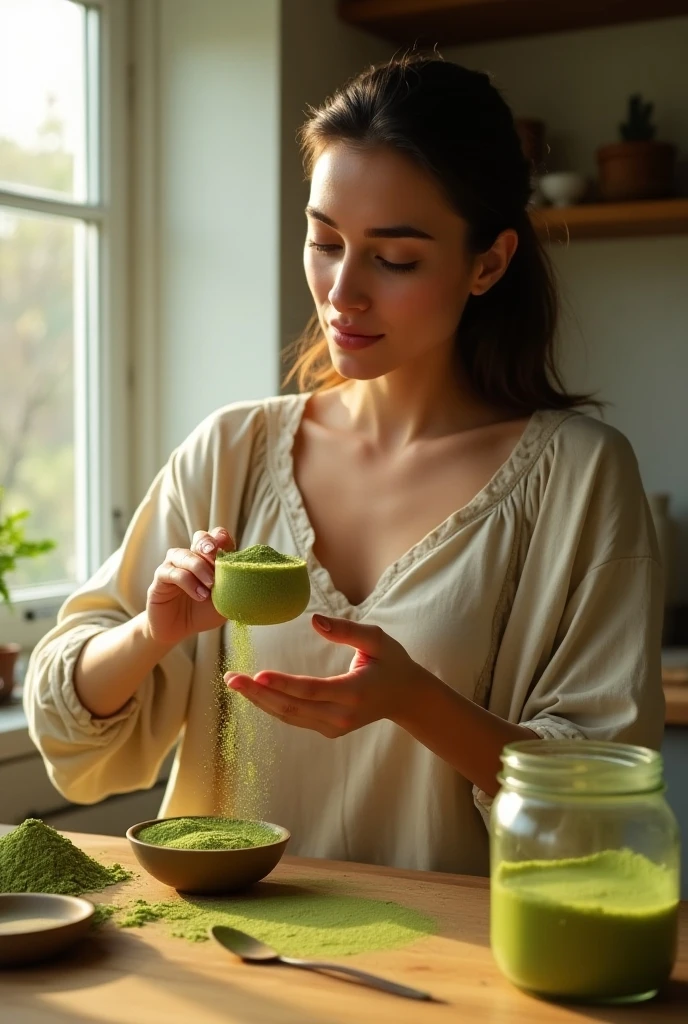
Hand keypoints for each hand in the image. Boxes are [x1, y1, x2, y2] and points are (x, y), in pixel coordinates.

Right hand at [145, 527, 234, 645]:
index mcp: (208, 559)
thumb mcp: (223, 602)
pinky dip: (188, 582)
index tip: (229, 551)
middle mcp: (191, 557)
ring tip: (210, 586)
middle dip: (208, 543)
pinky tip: (199, 595)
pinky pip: (172, 572)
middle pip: (200, 537)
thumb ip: (232, 588)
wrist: (178, 630)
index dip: (223, 539)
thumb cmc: (202, 613)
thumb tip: (249, 578)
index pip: (216, 537)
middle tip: (216, 556)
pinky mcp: (160, 578)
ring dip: (199, 567)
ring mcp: (174, 565)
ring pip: (184, 554)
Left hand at [224, 614, 425, 737]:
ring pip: (289, 716)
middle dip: (258, 693)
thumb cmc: (392, 663)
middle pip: (292, 707)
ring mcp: (334, 726)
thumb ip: (347, 630)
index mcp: (354, 691)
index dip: (282, 684)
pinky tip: (254, 693)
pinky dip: (272, 706)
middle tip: (231, 678)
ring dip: (259, 701)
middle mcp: (341, 714)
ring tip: (234, 683)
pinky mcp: (328, 730)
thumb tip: (314, 620)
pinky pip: (295, 718)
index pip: (311, 689)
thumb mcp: (376, 640)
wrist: (407, 698)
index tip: (256, 675)